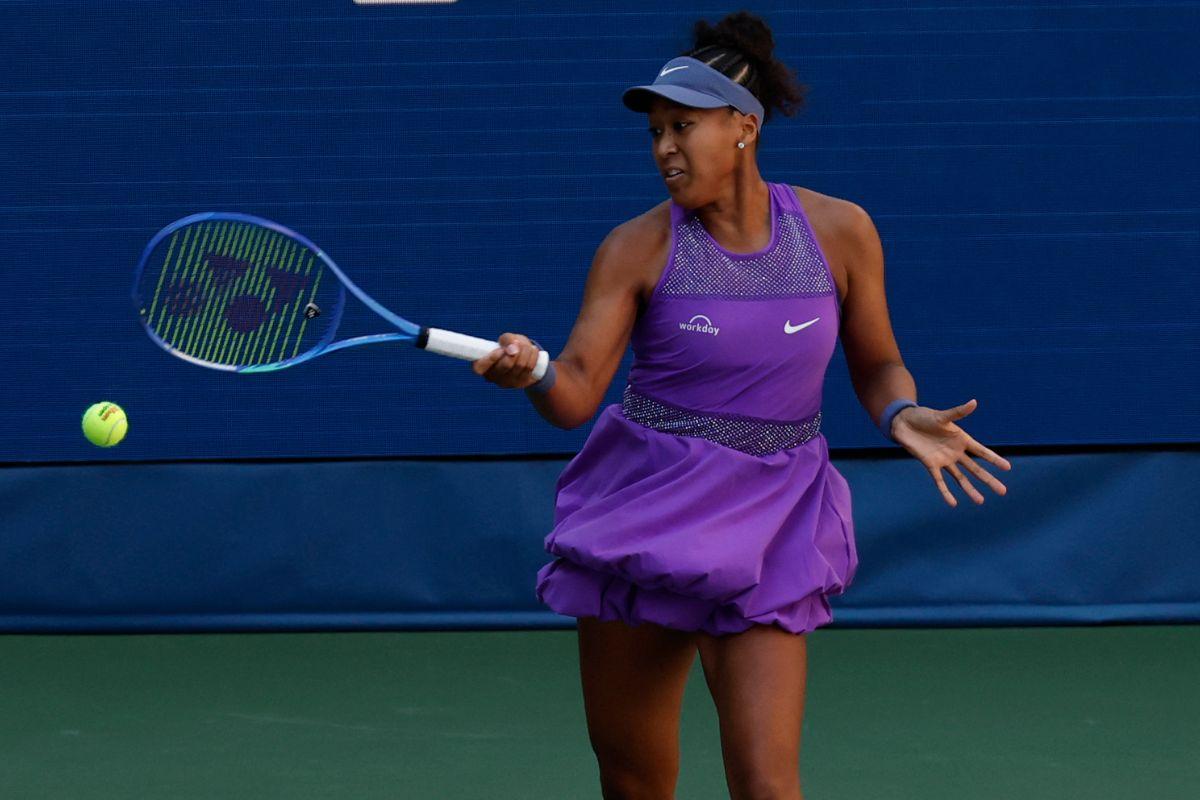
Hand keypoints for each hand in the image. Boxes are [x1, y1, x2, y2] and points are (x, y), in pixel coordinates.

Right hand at [472, 332, 541, 388]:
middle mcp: (493, 377)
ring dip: (525, 351)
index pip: (480, 368)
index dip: (490, 359)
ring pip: (519, 365)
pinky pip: (529, 368)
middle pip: (505, 365)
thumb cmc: (510, 346)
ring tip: (526, 345)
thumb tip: (513, 347)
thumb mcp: (506, 339)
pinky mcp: (521, 384)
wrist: (524, 357)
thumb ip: (507, 340)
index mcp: (483, 367)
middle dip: (515, 350)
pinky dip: (533, 356)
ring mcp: (507, 383)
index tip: (501, 350)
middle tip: (517, 343)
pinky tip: (533, 350)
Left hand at [891, 399, 1010, 506]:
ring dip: (970, 490)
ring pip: (960, 478)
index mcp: (961, 440)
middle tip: (1003, 491)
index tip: (1008, 468)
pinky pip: (939, 480)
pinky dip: (945, 492)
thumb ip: (958, 412)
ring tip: (980, 501)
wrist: (904, 422)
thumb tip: (974, 402)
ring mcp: (944, 460)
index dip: (994, 459)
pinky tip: (953, 503)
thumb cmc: (925, 416)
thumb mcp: (942, 415)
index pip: (982, 452)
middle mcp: (955, 452)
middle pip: (975, 469)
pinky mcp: (930, 464)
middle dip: (988, 480)